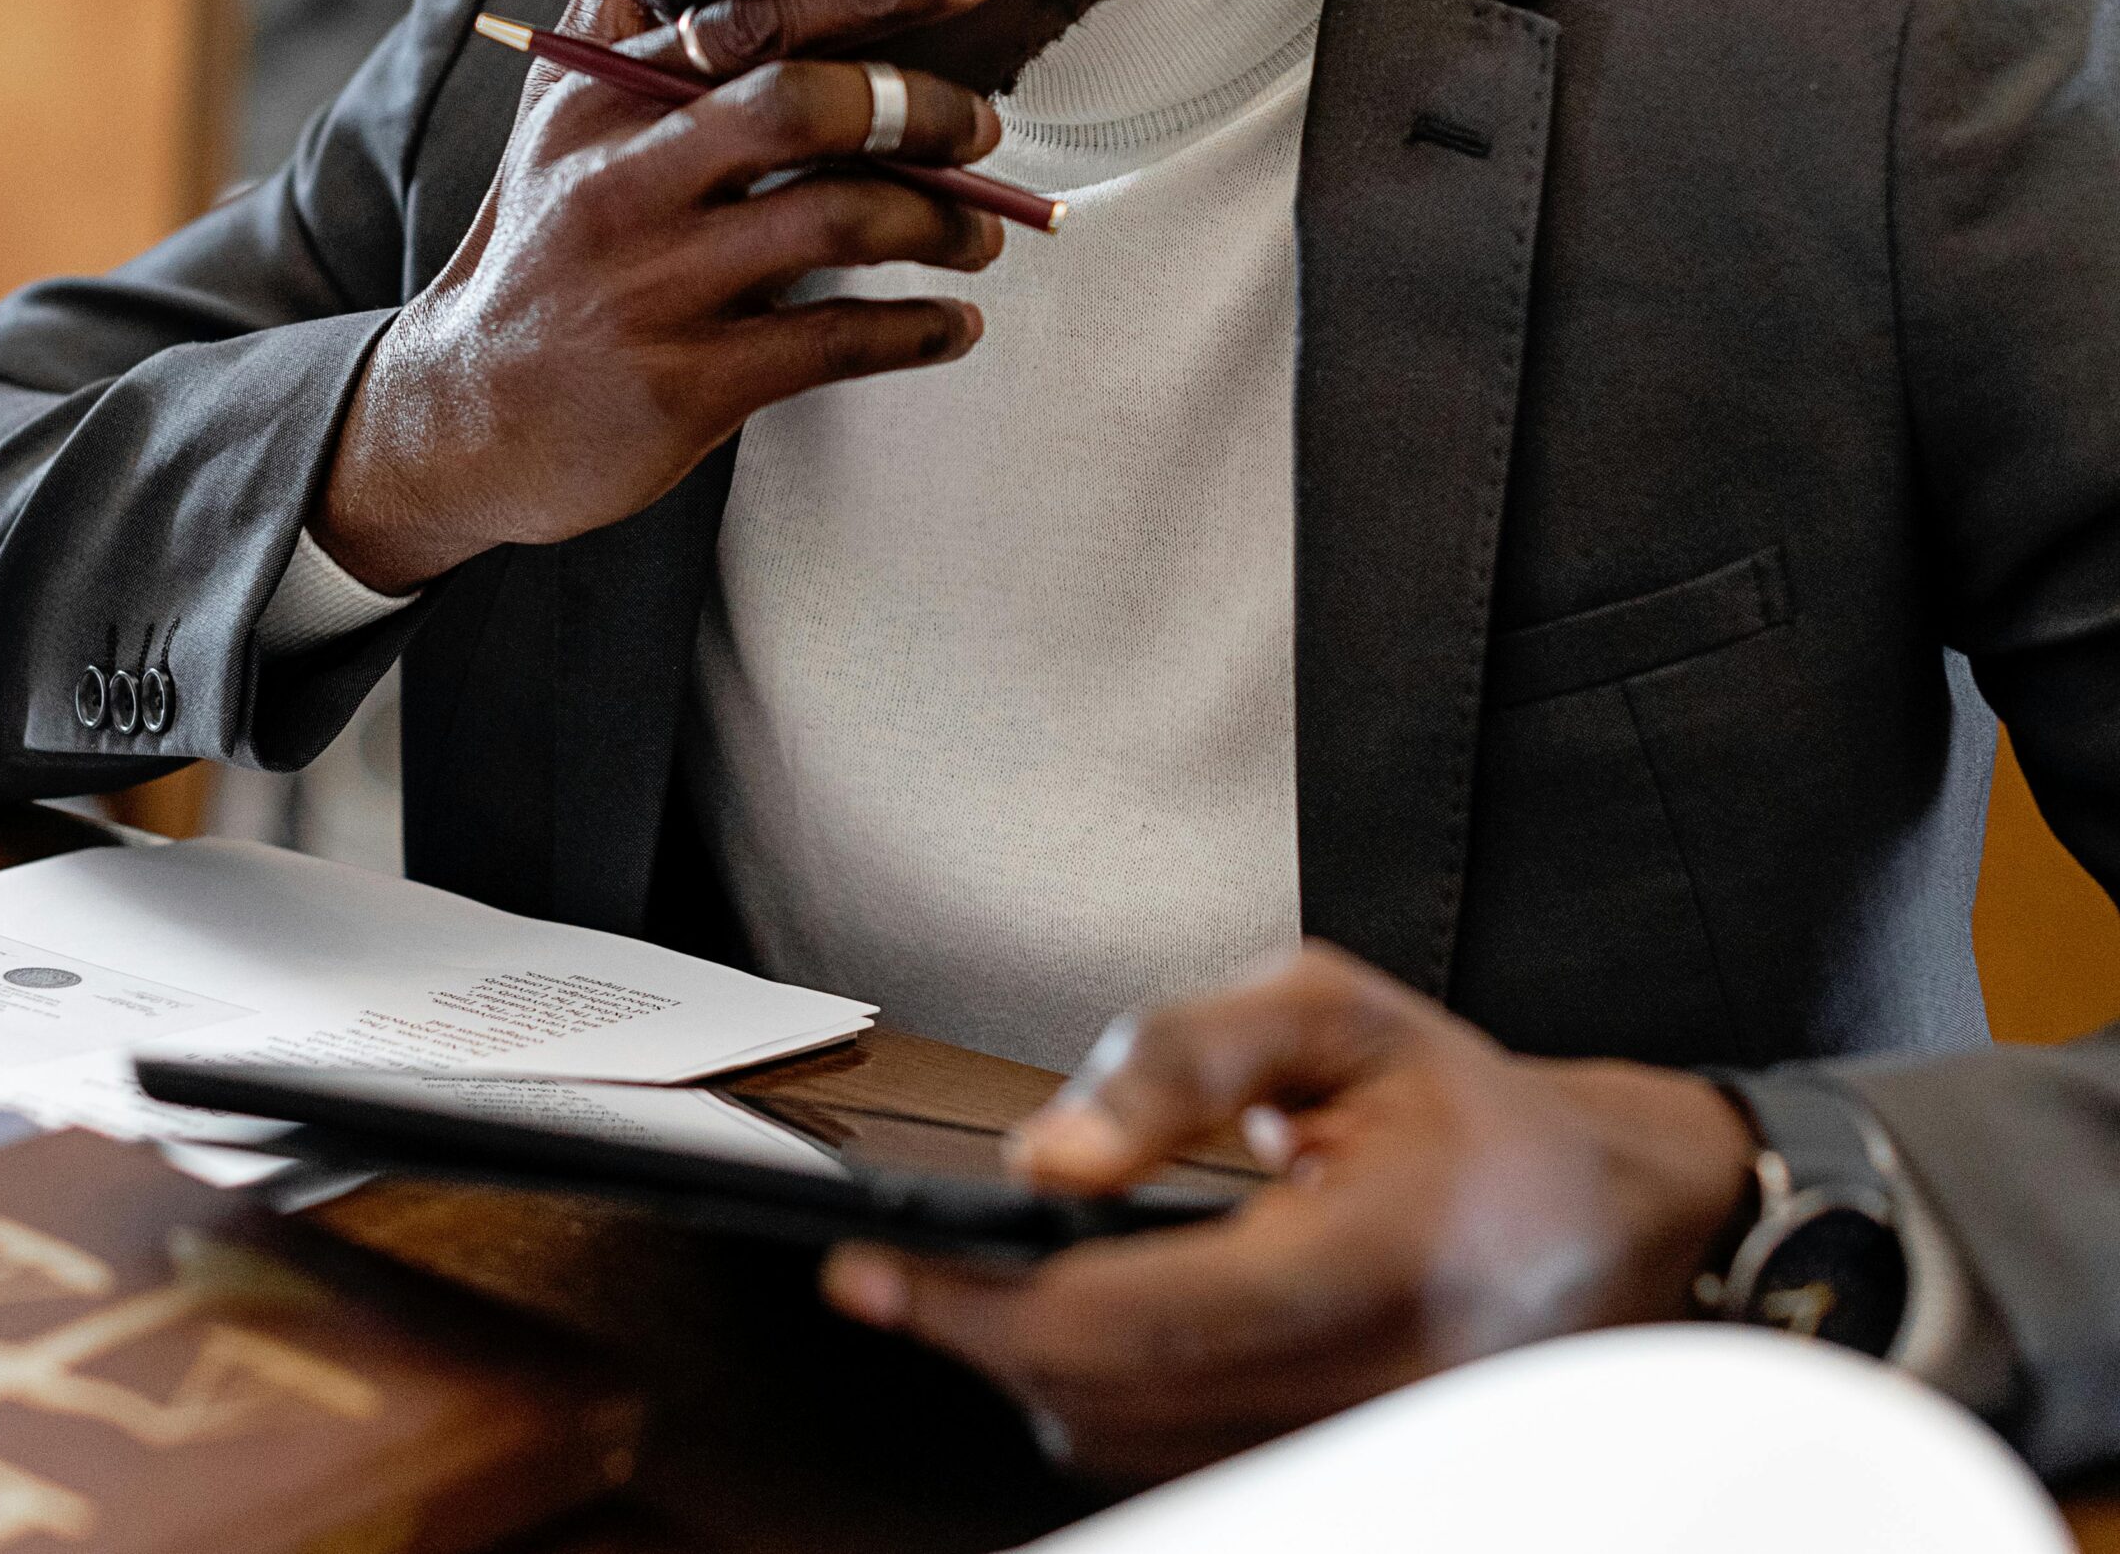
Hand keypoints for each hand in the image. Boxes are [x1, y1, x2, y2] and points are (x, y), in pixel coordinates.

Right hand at [312, 0, 1007, 592]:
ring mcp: (655, 285)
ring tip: (982, 235)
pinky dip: (917, 332)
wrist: (463, 415)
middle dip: (920, 111)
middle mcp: (626, 180)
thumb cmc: (537, 259)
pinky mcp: (684, 383)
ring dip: (939, 224)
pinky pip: (833, 343)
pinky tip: (954, 327)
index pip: (753, 19)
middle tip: (984, 130)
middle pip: (802, 108)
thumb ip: (613, 30)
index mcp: (606, 101)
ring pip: (836, 223)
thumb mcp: (552, 128)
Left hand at [821, 943, 1758, 1483]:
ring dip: (1034, 1374)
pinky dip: (1102, 1403)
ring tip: (970, 1290)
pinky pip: (1181, 1461)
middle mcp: (1385, 1383)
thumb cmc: (1467, 1107)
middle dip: (979, 1337)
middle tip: (891, 1275)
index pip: (1150, 1319)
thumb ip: (1178, 1062)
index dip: (990, 1304)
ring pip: (1138, 1448)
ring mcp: (1369, 1450)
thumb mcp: (1330, 1011)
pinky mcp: (1348, 1480)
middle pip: (1120, 1403)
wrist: (1614, 1218)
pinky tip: (1067, 1332)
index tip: (876, 1268)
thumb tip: (1045, 1158)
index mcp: (1390, 1253)